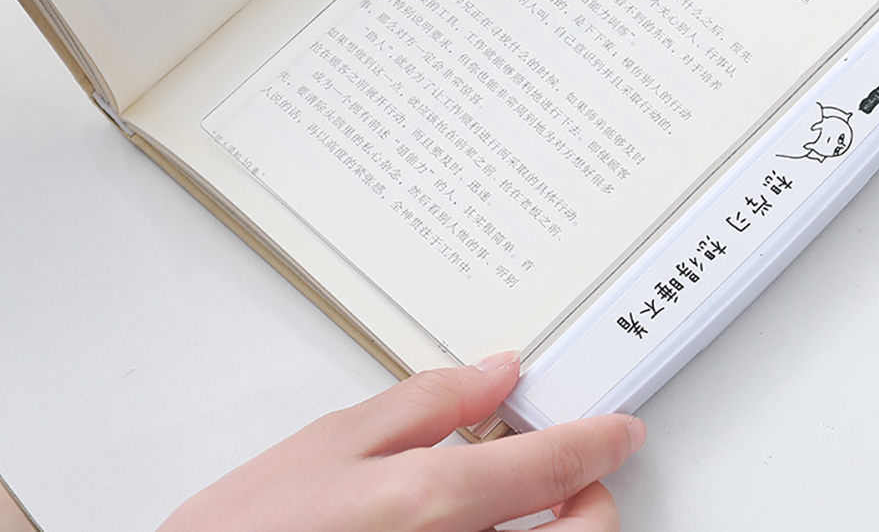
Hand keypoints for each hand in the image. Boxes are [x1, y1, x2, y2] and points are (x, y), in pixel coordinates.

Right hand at [156, 351, 644, 531]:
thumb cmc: (245, 530)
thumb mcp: (333, 440)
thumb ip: (426, 403)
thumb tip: (494, 375)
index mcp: (429, 503)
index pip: (550, 468)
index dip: (598, 443)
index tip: (621, 430)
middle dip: (594, 502)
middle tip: (578, 474)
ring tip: (531, 502)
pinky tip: (483, 523)